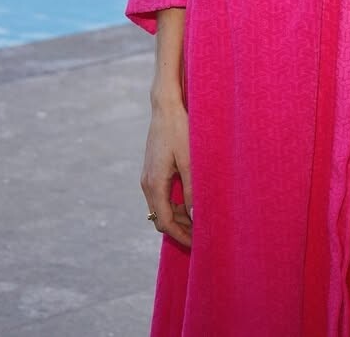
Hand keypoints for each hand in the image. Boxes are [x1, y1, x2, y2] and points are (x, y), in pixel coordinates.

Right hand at [141, 99, 192, 248]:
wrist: (166, 106)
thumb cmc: (180, 130)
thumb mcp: (190, 161)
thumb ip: (192, 190)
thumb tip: (196, 216)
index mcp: (154, 185)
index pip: (165, 223)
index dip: (181, 236)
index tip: (198, 244)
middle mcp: (147, 183)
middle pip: (161, 218)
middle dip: (181, 229)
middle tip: (202, 235)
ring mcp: (148, 176)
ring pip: (161, 207)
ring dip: (179, 216)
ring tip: (200, 220)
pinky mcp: (152, 169)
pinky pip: (162, 195)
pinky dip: (175, 204)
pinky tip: (191, 202)